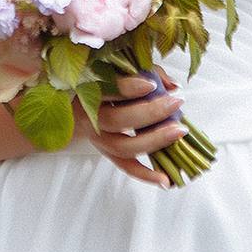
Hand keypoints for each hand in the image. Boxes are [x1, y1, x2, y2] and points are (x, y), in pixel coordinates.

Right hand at [75, 70, 184, 188]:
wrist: (72, 108)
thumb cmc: (102, 83)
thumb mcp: (119, 70)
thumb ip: (146, 71)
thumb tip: (173, 85)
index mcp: (89, 91)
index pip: (107, 90)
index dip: (128, 88)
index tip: (151, 85)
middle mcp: (91, 118)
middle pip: (118, 120)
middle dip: (150, 113)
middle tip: (176, 102)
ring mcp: (99, 139)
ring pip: (124, 147)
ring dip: (154, 141)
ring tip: (178, 131)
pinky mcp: (107, 153)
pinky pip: (126, 167)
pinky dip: (146, 175)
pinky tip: (166, 180)